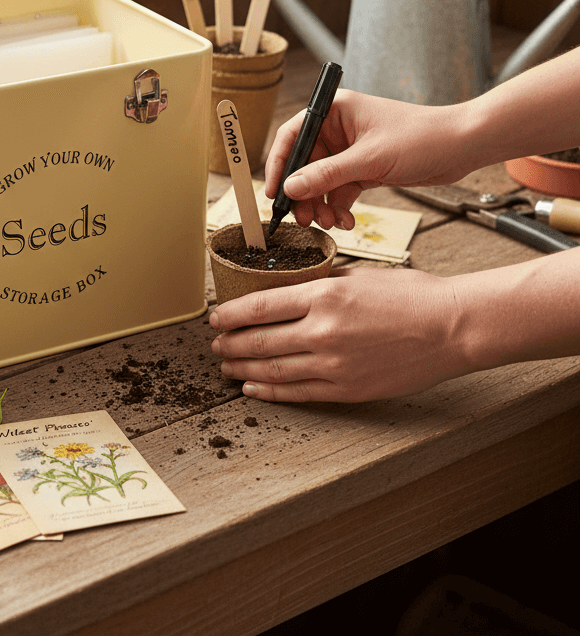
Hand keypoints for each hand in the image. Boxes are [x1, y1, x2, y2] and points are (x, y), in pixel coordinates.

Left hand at [208, 267, 466, 401]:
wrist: (452, 328)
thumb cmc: (410, 296)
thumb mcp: (358, 275)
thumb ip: (319, 283)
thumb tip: (286, 289)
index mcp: (324, 295)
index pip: (260, 306)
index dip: (231, 314)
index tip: (215, 317)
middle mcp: (323, 331)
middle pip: (259, 341)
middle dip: (230, 343)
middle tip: (214, 344)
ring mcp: (334, 364)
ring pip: (272, 370)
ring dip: (242, 369)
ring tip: (226, 366)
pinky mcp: (348, 389)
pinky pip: (298, 393)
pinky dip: (270, 392)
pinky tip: (254, 388)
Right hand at [264, 90, 470, 231]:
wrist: (463, 146)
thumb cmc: (422, 137)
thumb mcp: (369, 160)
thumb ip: (327, 175)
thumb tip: (290, 188)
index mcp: (335, 111)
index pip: (293, 135)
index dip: (279, 164)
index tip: (273, 192)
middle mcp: (338, 129)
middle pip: (304, 163)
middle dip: (303, 193)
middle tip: (301, 217)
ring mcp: (351, 150)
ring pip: (321, 181)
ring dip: (321, 204)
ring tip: (327, 223)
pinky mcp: (364, 168)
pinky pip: (340, 190)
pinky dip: (339, 207)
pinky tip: (346, 221)